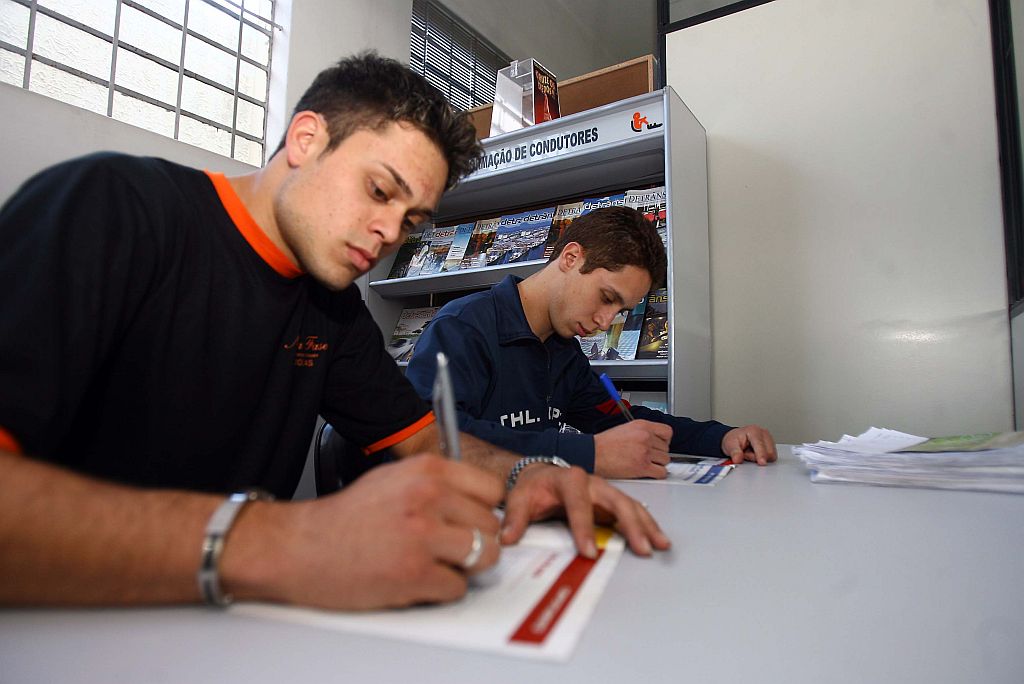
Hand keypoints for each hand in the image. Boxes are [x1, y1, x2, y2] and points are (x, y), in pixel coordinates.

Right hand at [225, 454, 503, 609]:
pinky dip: (441, 591)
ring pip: (485, 556)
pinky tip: (416, 580)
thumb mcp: (393, 479)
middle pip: (491, 526)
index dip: (483, 511)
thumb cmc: (344, 518)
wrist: (300, 547)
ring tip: (435, 564)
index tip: (470, 523)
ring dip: (465, 567)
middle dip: (474, 542)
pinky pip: (458, 587)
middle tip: (446, 550)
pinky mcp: (415, 573)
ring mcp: (423, 535)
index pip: (492, 490)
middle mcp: (429, 497)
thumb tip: (477, 502)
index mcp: (427, 470)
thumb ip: (436, 485)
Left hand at [500, 464, 670, 557]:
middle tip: (641, 549)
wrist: (540, 474)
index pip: (578, 503)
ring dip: (646, 525)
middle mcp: (592, 482)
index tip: (589, 552)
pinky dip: (647, 524)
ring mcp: (605, 491)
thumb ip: (515, 519)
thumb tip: (506, 538)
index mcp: (568, 479)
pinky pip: (633, 511)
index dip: (584, 528)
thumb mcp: (520, 499)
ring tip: (660, 545)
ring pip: (630, 505)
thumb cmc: (533, 488)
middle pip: (615, 501)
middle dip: (630, 525)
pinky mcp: (611, 501)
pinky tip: (658, 539)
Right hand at [593, 420, 672, 478]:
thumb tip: (655, 440)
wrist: (594, 453)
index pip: (668, 432)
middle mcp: (645, 437)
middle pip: (666, 448)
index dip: (665, 441)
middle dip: (658, 454)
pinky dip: (657, 474)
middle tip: (647, 457)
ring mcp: (645, 452)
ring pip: (665, 461)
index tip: (660, 445)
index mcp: (642, 426)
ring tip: (645, 464)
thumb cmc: (605, 444)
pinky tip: (648, 472)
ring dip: (658, 464)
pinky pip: (661, 472)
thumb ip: (643, 432)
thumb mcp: (626, 428)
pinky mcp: (642, 467)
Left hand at [721, 425, 776, 464]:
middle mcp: (764, 433)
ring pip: (772, 456)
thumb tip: (738, 459)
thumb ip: (734, 452)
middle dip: (757, 458)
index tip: (762, 462)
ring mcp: (769, 439)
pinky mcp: (772, 445)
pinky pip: (771, 457)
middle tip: (746, 454)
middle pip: (769, 452)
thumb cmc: (735, 439)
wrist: (736, 438)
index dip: (761, 454)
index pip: (760, 445)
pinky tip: (756, 453)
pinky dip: (764, 458)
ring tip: (751, 453)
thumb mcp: (730, 445)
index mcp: (754, 431)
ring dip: (760, 458)